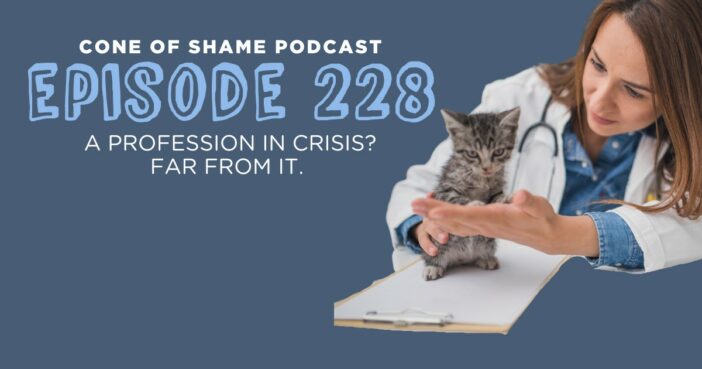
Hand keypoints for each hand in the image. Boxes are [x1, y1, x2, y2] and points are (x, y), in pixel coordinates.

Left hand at [411, 189, 598, 256]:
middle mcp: (485, 225)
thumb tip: (520, 196)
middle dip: (432, 211)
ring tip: (417, 207)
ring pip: (453, 222)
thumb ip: (530, 202)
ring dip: (434, 215)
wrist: (545, 236)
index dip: (449, 213)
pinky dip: (444, 219)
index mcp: (495, 218)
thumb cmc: (542, 218)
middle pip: (454, 219)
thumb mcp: (540, 207)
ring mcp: (482, 227)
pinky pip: (459, 224)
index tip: (432, 212)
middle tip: (413, 204)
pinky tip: (434, 217)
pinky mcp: (483, 227)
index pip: (468, 216)